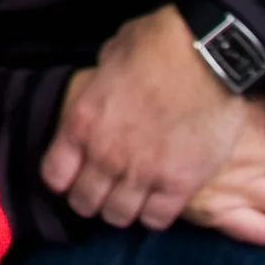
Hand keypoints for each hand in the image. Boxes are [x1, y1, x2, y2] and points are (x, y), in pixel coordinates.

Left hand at [41, 6, 249, 228]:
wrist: (210, 53)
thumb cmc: (158, 44)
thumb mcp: (110, 58)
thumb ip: (99, 87)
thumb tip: (102, 90)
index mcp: (82, 123)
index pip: (54, 176)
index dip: (65, 179)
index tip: (76, 176)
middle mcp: (105, 155)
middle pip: (84, 203)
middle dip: (92, 199)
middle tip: (106, 190)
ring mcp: (142, 173)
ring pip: (118, 217)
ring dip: (123, 209)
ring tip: (134, 198)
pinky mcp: (180, 184)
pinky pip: (156, 220)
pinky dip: (155, 214)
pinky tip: (161, 199)